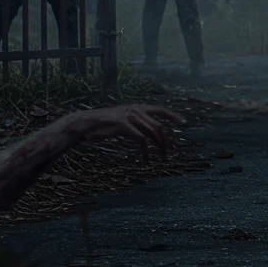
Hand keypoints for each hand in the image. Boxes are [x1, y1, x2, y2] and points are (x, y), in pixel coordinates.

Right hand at [66, 105, 186, 161]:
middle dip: (166, 140)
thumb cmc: (102, 125)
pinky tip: (145, 158)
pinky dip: (145, 150)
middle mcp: (135, 109)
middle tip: (168, 153)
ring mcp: (129, 116)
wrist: (83, 124)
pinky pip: (141, 139)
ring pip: (153, 132)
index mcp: (136, 107)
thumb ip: (135, 123)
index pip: (160, 109)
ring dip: (159, 147)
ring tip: (162, 157)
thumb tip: (149, 134)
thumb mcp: (122, 121)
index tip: (184, 123)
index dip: (173, 116)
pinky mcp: (122, 125)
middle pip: (159, 125)